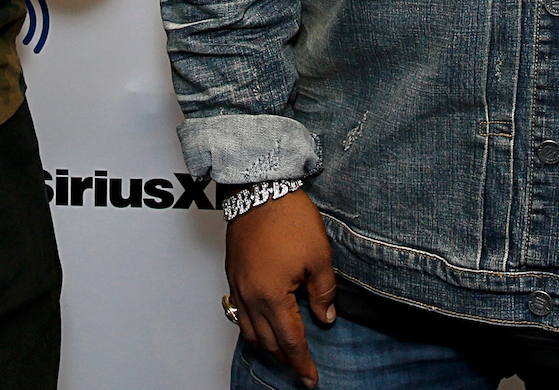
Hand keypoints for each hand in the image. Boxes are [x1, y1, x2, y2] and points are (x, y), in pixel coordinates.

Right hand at [224, 189, 336, 388]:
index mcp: (272, 296)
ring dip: (268, 344)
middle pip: (267, 341)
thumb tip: (325, 317)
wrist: (260, 189)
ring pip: (249, 331)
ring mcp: (238, 285)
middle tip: (302, 367)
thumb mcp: (320, 256)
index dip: (302, 363)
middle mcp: (250, 296)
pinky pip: (239, 312)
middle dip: (286, 358)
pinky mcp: (232, 274)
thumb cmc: (289, 218)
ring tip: (285, 348)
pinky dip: (253, 325)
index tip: (311, 379)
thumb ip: (323, 292)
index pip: (290, 341)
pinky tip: (265, 322)